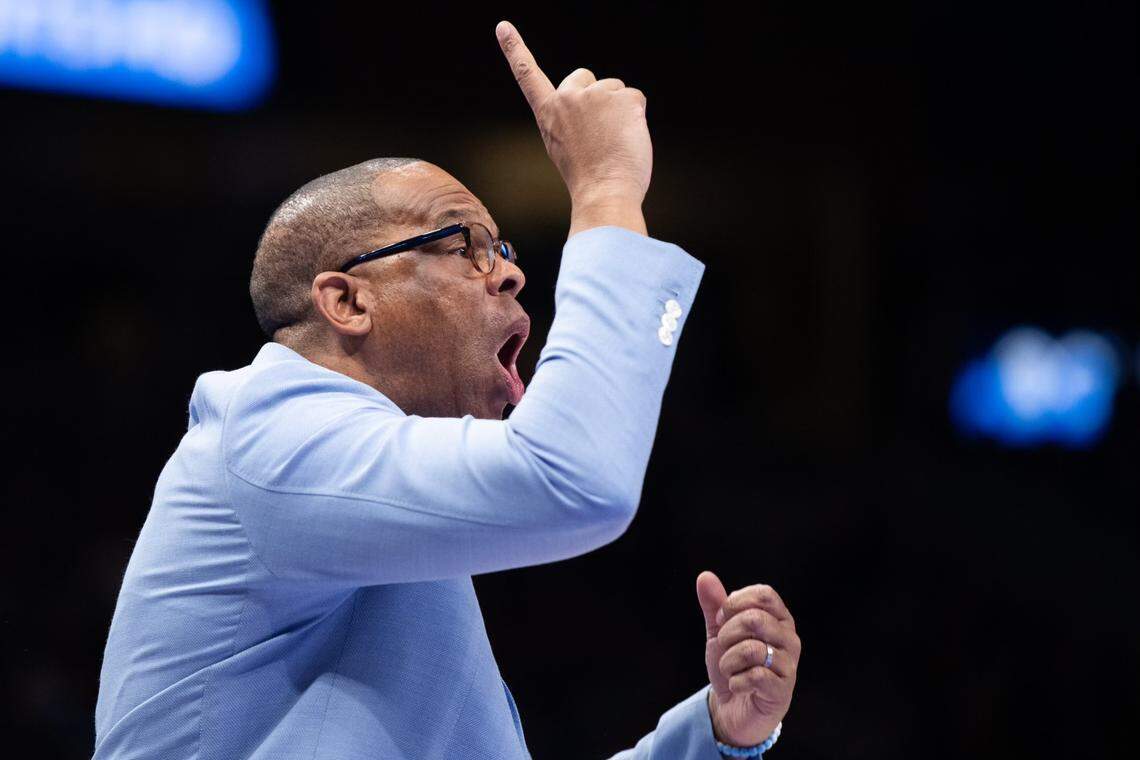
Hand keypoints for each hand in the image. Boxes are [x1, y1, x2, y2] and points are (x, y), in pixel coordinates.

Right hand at [494, 20, 651, 221]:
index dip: (515, 50)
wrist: (604, 194)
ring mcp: (594, 95)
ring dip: (619, 113)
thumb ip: (570, 120)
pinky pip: (635, 99)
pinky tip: (627, 140)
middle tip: (598, 134)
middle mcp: (567, 98)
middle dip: (596, 96)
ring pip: (614, 91)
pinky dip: (636, 118)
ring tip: (613, 144)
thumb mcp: (565, 147)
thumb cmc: (588, 179)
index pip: (527, 75)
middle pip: (586, 78)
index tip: (503, 27)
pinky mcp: (621, 98)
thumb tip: (594, 112)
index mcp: (548, 113)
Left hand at [696, 572, 800, 746]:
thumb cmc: (733, 664)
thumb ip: (713, 605)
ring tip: (729, 669)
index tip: (722, 618)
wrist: (732, 708)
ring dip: (728, 661)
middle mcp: (790, 639)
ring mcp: (789, 666)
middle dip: (727, 633)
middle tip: (724, 647)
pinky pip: (754, 676)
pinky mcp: (782, 691)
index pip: (764, 595)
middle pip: (755, 619)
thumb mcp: (719, 632)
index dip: (735, 603)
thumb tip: (705, 576)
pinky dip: (735, 681)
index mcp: (779, 619)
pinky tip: (737, 685)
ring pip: (752, 649)